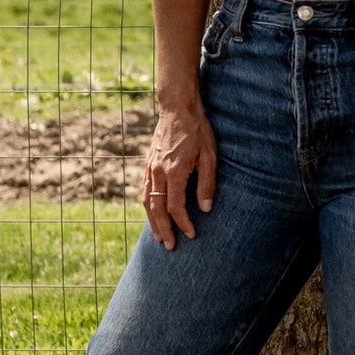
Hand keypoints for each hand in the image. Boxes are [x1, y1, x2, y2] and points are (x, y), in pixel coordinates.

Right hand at [143, 99, 216, 246]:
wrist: (177, 108)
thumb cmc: (197, 131)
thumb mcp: (209, 156)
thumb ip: (207, 183)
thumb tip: (206, 208)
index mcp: (175, 171)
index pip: (176, 206)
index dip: (183, 223)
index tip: (192, 234)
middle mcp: (159, 172)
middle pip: (157, 209)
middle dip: (164, 229)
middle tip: (170, 246)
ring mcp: (151, 168)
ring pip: (147, 201)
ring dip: (153, 221)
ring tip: (159, 236)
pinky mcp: (148, 163)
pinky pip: (145, 190)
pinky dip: (148, 206)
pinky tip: (153, 213)